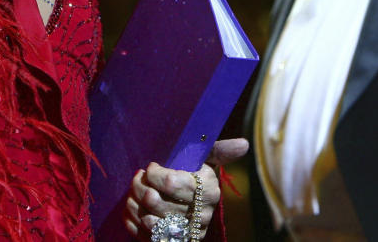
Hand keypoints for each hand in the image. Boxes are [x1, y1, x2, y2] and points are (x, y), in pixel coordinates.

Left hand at [124, 138, 248, 240]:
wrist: (195, 207)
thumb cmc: (197, 176)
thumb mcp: (207, 160)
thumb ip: (219, 150)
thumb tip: (244, 144)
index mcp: (209, 191)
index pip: (170, 182)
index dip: (154, 173)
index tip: (151, 167)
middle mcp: (201, 215)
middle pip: (156, 202)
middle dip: (140, 187)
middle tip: (138, 178)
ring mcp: (187, 232)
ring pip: (148, 220)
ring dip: (134, 204)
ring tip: (134, 193)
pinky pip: (145, 236)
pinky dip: (133, 222)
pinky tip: (133, 210)